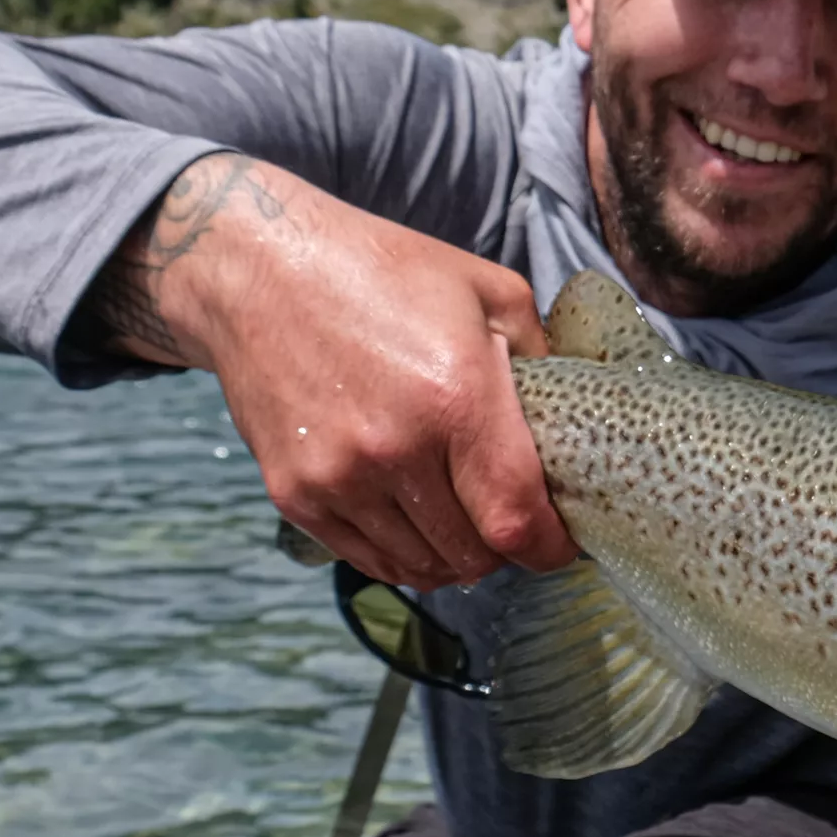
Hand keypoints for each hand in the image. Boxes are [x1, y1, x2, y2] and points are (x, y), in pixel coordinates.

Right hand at [80, 153, 575, 588]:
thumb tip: (579, 417)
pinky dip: (403, 554)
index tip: (562, 541)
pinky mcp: (294, 493)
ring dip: (453, 555)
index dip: (550, 548)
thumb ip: (543, 357)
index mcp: (456, 398)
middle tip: (511, 518)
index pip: (517, 522)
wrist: (257, 269)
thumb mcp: (487, 290)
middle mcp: (395, 449)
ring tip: (463, 518)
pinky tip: (415, 519)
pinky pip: (368, 558)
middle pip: (473, 555)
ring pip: (422, 566)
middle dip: (505, 549)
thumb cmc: (380, 272)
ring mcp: (338, 478)